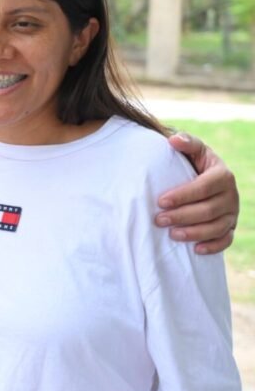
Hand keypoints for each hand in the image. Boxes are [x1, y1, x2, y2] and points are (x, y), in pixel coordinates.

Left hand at [155, 132, 238, 253]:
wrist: (204, 177)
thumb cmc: (193, 162)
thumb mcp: (193, 150)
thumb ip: (186, 142)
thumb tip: (173, 140)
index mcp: (222, 175)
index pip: (203, 188)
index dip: (183, 196)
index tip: (160, 201)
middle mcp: (231, 195)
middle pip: (209, 210)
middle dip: (182, 216)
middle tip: (158, 220)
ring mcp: (232, 213)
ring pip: (217, 227)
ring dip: (194, 233)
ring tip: (172, 235)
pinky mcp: (230, 227)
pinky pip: (226, 240)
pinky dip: (213, 246)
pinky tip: (195, 250)